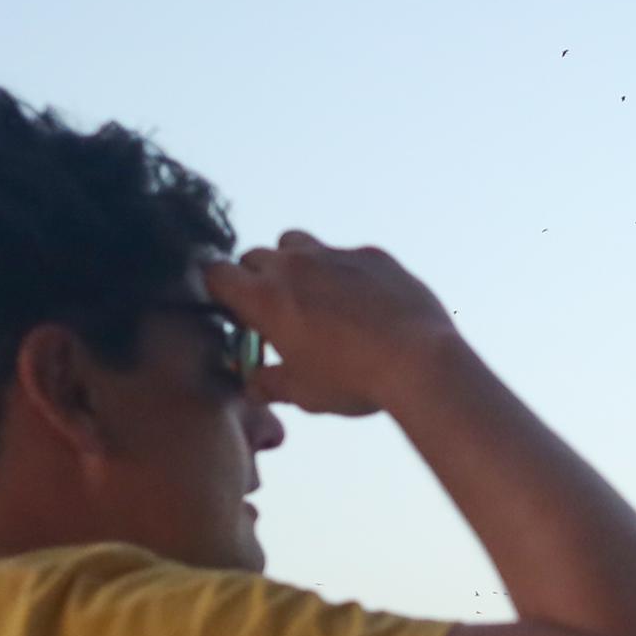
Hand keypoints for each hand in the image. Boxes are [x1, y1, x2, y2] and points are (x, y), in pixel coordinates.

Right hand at [203, 230, 462, 417]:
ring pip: (296, 243)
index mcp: (265, 298)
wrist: (419, 360)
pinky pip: (345, 254)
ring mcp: (334, 255)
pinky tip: (363, 304)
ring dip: (294, 263)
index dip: (221, 293)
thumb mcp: (303, 393)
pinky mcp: (372, 255)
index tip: (239, 316)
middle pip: (254, 256)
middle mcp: (294, 266)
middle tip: (276, 313)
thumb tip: (253, 385)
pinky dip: (343, 272)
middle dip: (256, 279)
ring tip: (313, 299)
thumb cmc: (354, 380)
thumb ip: (269, 384)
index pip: (216, 274)